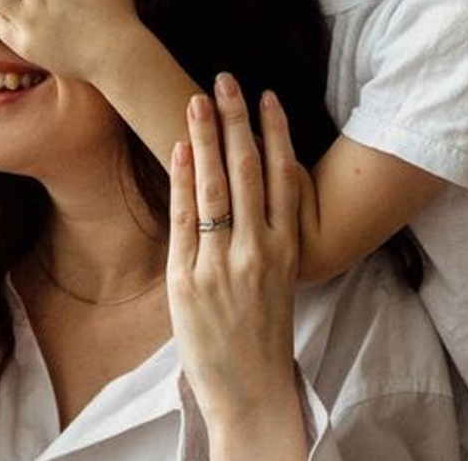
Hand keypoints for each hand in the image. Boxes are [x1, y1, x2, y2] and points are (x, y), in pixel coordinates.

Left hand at [167, 74, 307, 457]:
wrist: (250, 388)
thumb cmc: (263, 331)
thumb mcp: (278, 277)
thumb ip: (267, 234)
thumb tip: (250, 188)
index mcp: (287, 248)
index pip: (284, 176)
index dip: (276, 131)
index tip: (267, 96)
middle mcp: (258, 251)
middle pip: (249, 170)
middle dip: (237, 120)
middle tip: (226, 79)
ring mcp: (222, 264)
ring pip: (217, 187)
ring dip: (207, 137)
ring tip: (197, 99)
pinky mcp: (188, 279)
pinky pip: (185, 219)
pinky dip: (183, 180)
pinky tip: (180, 148)